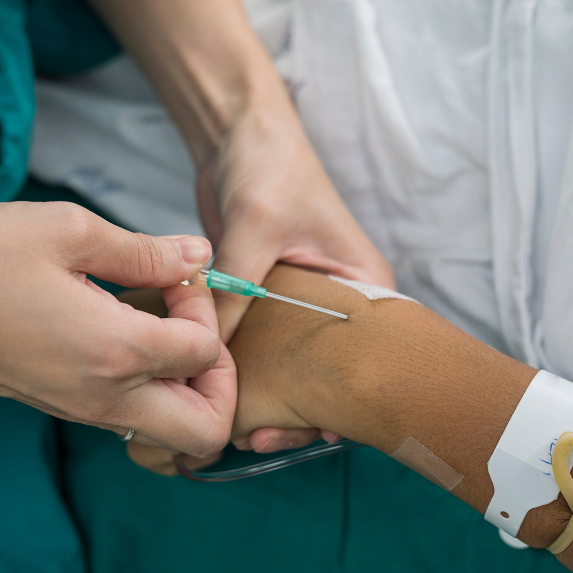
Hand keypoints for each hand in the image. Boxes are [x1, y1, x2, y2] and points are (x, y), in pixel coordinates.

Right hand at [0, 202, 234, 456]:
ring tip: (155, 320)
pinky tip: (120, 326)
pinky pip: (127, 414)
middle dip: (221, 382)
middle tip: (192, 325)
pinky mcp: (57, 406)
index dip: (204, 305)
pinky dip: (147, 382)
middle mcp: (103, 397)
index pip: (207, 353)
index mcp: (115, 353)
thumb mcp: (68, 230)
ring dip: (183, 383)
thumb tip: (199, 256)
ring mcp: (78, 410)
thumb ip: (146, 250)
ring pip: (167, 430)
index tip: (173, 273)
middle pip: (204, 432)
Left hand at [196, 78, 392, 451]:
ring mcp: (303, 305)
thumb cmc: (271, 167)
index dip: (343, 401)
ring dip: (268, 395)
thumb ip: (234, 290)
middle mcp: (340, 303)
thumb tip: (204, 354)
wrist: (240, 133)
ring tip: (241, 431)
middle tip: (259, 439)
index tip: (313, 434)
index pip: (369, 358)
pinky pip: (261, 344)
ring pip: (292, 365)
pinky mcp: (269, 299)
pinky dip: (245, 367)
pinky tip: (223, 392)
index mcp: (366, 288)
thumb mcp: (256, 229)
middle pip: (329, 373)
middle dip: (299, 410)